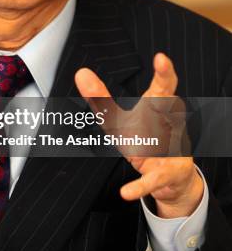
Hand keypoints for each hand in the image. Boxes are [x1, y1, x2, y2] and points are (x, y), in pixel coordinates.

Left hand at [75, 53, 203, 217]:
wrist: (169, 178)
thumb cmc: (144, 140)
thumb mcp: (118, 121)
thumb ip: (100, 99)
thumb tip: (80, 73)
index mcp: (158, 108)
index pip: (163, 86)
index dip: (164, 72)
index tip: (160, 57)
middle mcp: (169, 124)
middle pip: (169, 106)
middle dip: (168, 93)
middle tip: (165, 77)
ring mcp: (171, 149)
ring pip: (163, 143)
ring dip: (152, 145)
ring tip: (139, 148)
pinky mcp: (166, 174)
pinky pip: (152, 180)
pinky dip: (139, 186)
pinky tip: (125, 193)